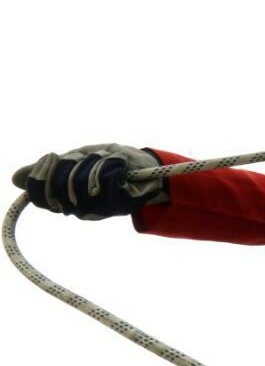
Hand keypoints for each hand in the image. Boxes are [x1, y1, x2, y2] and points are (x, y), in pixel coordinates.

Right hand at [12, 144, 167, 219]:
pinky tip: (119, 165)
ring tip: (106, 159)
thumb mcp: (76, 162)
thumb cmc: (110, 163)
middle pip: (60, 182)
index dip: (41, 176)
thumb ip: (50, 170)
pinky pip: (105, 175)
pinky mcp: (121, 202)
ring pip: (82, 177)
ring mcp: (102, 208)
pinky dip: (111, 162)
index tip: (51, 157)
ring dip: (94, 159)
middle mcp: (83, 210)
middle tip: (86, 156)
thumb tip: (15, 179)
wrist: (147, 168)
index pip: (41, 197)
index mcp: (69, 201)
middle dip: (72, 161)